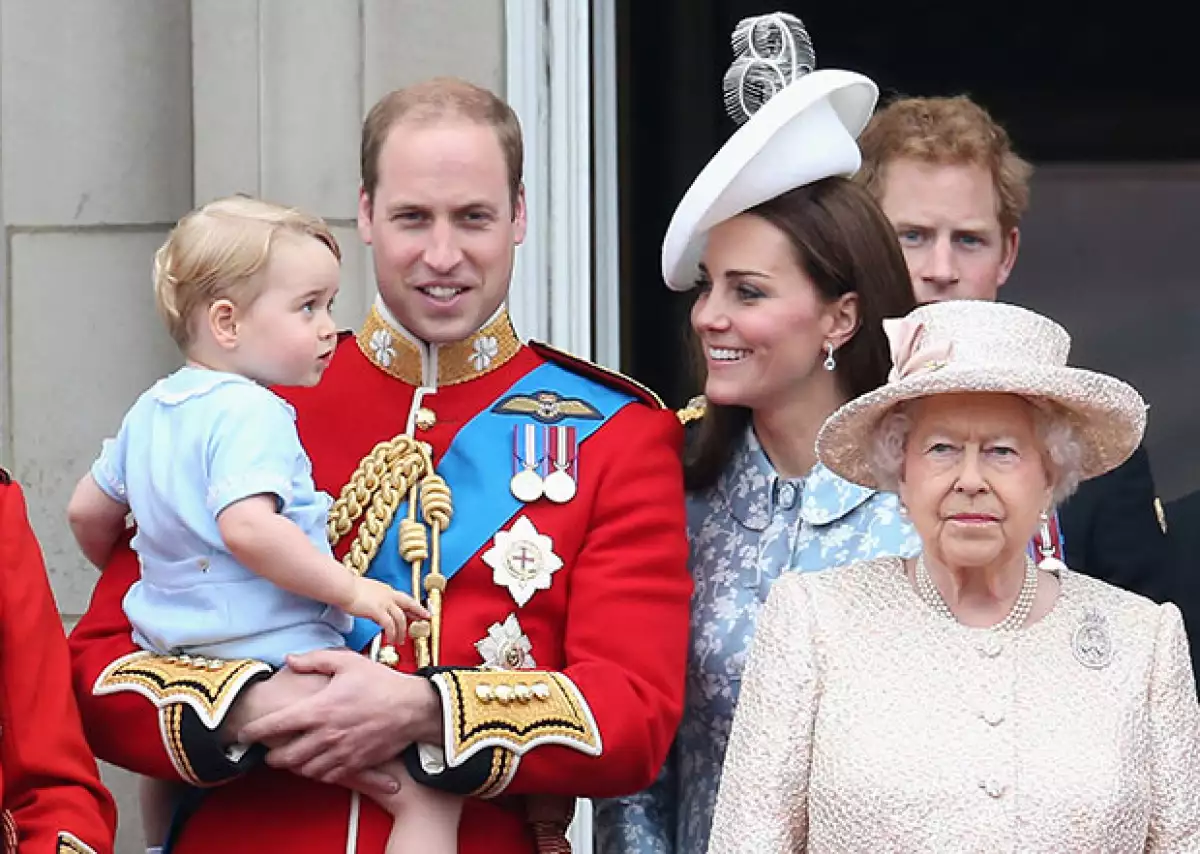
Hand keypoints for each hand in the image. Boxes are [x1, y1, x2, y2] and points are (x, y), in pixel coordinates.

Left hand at [237, 648, 443, 790]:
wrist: (413, 708)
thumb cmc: (381, 682)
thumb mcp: (348, 661)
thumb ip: (315, 660)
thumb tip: (289, 659)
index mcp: (319, 709)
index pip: (275, 725)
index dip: (253, 732)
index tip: (243, 734)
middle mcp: (326, 735)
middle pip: (285, 757)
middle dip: (272, 757)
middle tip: (268, 752)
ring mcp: (341, 752)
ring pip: (305, 770)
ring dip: (294, 766)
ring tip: (292, 758)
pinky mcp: (355, 764)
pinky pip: (328, 777)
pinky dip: (317, 773)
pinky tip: (317, 764)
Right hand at [343, 576, 429, 642]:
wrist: (343, 587)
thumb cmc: (349, 589)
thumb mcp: (366, 591)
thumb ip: (373, 599)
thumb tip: (373, 607)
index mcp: (385, 590)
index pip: (403, 598)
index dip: (413, 605)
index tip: (419, 610)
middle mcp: (388, 595)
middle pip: (409, 603)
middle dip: (419, 611)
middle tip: (426, 618)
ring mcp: (384, 602)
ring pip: (400, 618)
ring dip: (402, 631)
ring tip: (400, 641)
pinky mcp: (378, 611)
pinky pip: (389, 625)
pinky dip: (392, 633)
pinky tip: (391, 640)